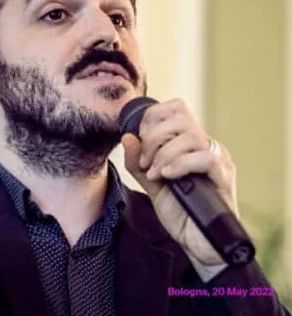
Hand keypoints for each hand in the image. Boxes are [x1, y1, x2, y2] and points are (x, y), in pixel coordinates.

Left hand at [121, 99, 237, 265]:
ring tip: (155, 174)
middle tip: (146, 163)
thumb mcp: (151, 184)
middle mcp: (207, 146)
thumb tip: (127, 136)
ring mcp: (218, 160)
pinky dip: (180, 164)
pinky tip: (167, 177)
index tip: (140, 143)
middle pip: (180, 118)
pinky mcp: (224, 177)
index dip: (152, 119)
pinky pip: (205, 157)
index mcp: (190, 143)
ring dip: (164, 153)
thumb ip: (138, 162)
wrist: (197, 244)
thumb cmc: (179, 213)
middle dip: (154, 137)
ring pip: (191, 136)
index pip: (175, 108)